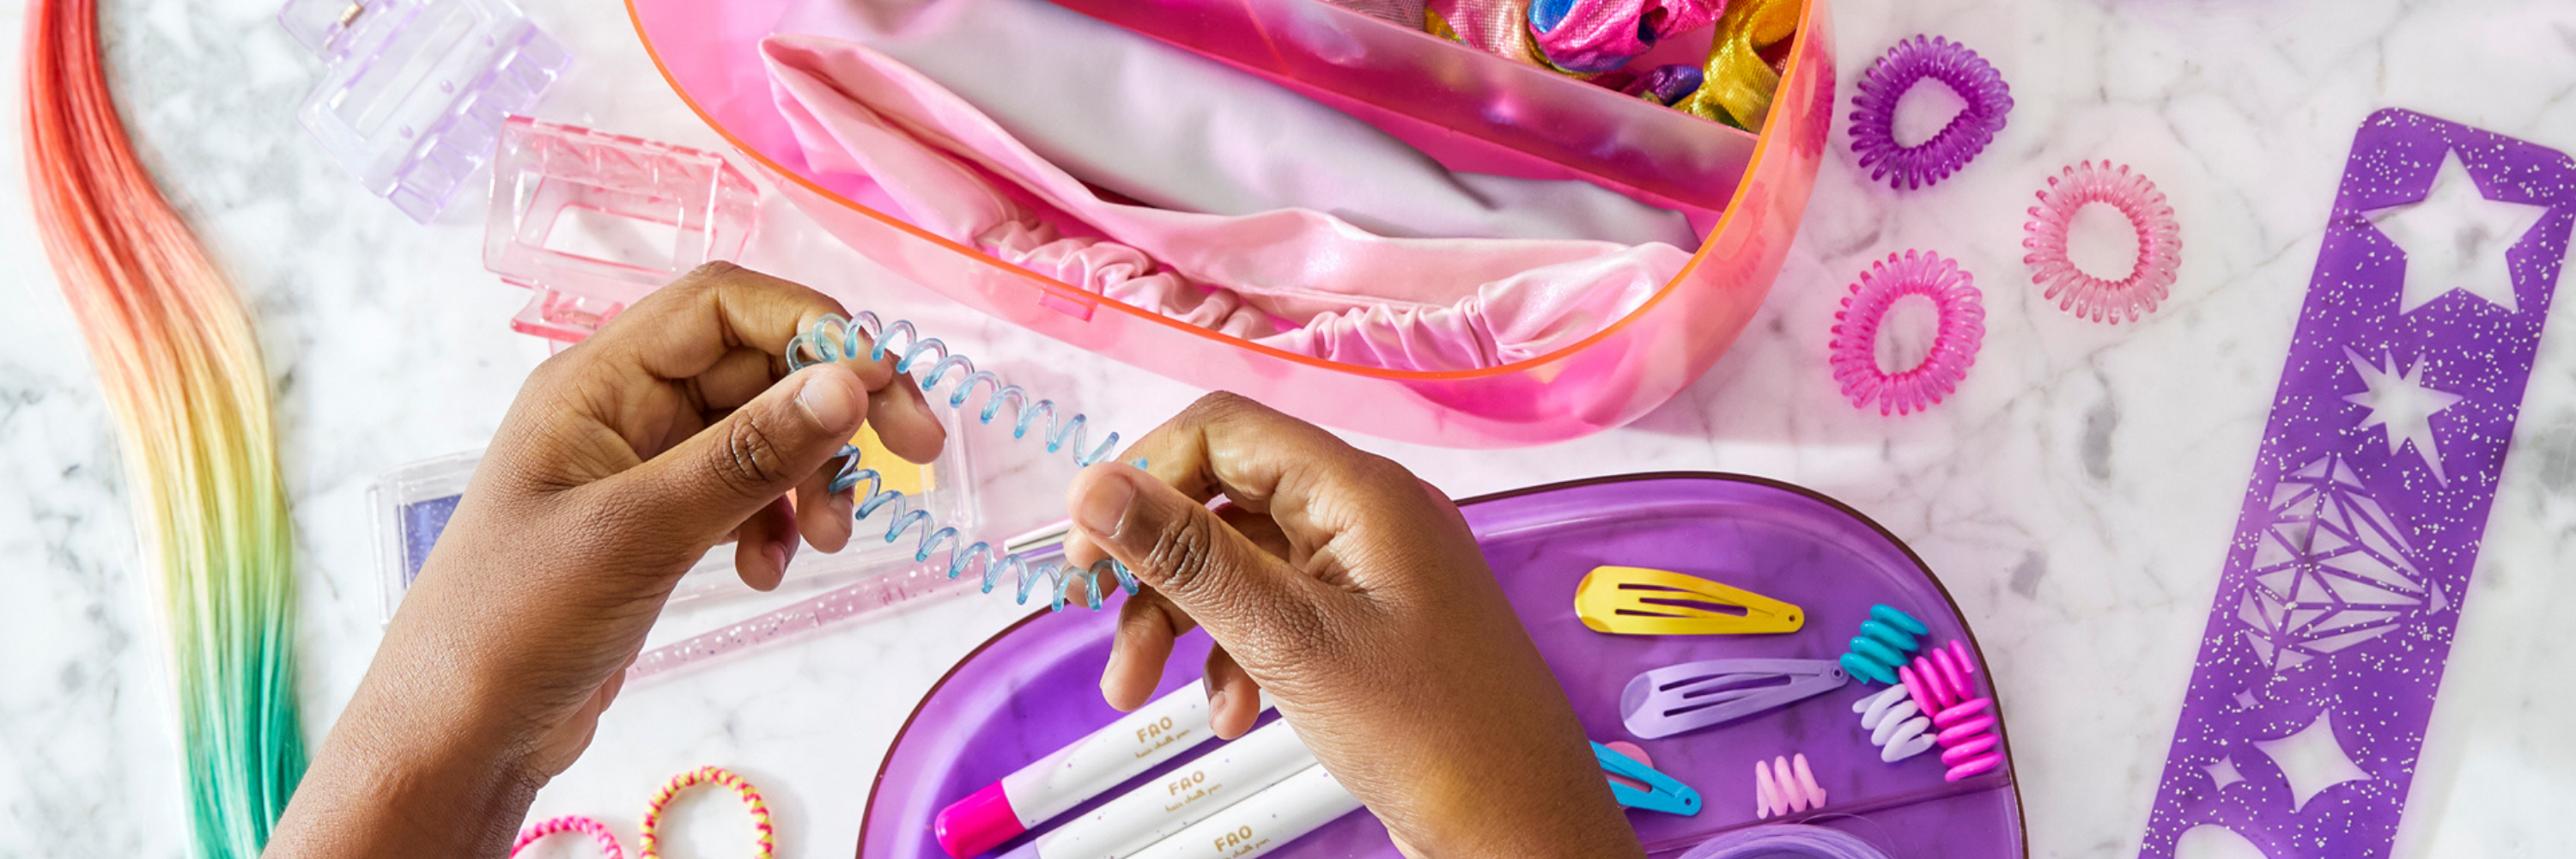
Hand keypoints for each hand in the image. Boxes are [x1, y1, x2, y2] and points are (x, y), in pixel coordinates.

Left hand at [267, 264, 942, 856]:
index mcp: (596, 381)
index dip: (815, 328)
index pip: (725, 306)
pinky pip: (742, 491)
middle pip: (756, 364)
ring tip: (829, 540)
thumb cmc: (512, 624)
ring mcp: (638, 465)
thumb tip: (848, 382)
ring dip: (810, 473)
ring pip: (759, 431)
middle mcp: (620, 406)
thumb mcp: (639, 532)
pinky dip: (775, 522)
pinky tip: (768, 571)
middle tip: (912, 453)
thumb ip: (747, 455)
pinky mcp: (654, 521)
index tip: (886, 388)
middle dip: (831, 408)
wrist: (456, 734)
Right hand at [1063, 394, 1639, 858]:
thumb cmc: (1438, 738)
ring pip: (1243, 565)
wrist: (1524, 829)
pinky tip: (1230, 712)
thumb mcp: (1291, 642)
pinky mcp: (1374, 627)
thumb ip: (1191, 559)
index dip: (1142, 478)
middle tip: (1099, 630)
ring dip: (1182, 621)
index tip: (1087, 553)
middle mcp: (1369, 517)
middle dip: (1154, 570)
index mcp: (1361, 494)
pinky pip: (1279, 614)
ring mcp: (1374, 573)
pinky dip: (1235, 656)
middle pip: (1223, 502)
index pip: (1222, 432)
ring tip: (1140, 690)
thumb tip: (1098, 486)